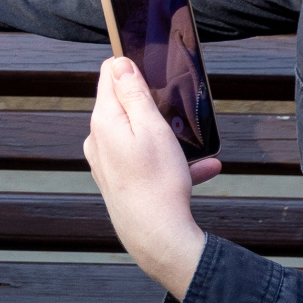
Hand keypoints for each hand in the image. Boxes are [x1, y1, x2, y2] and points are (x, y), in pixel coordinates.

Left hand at [84, 57, 221, 299]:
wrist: (157, 237)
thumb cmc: (157, 182)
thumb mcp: (152, 127)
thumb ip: (134, 94)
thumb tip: (118, 64)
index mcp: (104, 121)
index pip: (108, 76)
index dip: (129, 66)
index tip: (154, 68)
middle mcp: (98, 140)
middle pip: (124, 106)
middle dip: (153, 104)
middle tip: (178, 106)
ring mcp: (108, 163)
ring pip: (140, 136)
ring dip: (169, 137)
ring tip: (198, 144)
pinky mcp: (120, 182)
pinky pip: (147, 162)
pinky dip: (171, 161)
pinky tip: (204, 168)